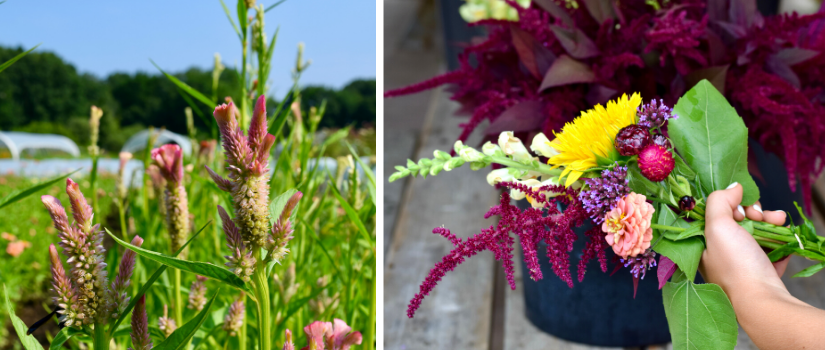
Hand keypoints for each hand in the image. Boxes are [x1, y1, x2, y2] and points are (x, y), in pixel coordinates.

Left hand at [699, 182, 788, 296]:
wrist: (762, 301)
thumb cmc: (735, 265)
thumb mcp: (717, 226)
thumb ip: (719, 201)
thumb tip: (733, 187)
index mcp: (702, 244)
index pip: (712, 214)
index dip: (727, 204)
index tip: (737, 203)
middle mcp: (718, 253)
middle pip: (736, 220)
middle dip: (752, 211)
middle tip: (759, 214)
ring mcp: (740, 263)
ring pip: (755, 231)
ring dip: (769, 221)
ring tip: (778, 221)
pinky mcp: (761, 271)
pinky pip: (770, 247)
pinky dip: (778, 239)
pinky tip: (783, 237)